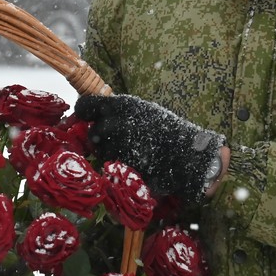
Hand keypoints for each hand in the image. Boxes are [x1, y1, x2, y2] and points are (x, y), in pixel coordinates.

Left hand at [74, 93, 225, 200]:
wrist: (191, 155)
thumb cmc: (168, 131)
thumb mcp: (142, 111)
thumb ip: (117, 113)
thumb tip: (95, 117)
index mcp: (120, 105)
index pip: (85, 106)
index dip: (85, 114)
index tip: (90, 119)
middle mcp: (114, 124)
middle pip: (93, 134)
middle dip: (103, 140)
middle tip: (122, 142)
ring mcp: (117, 147)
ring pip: (102, 153)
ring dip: (112, 155)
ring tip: (136, 153)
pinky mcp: (122, 167)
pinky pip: (112, 169)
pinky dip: (122, 169)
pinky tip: (139, 166)